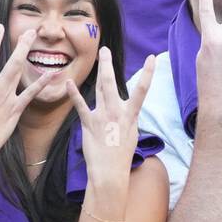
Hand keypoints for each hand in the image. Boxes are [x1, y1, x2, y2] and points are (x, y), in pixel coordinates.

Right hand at [0, 25, 49, 165]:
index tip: (0, 27)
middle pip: (11, 61)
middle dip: (21, 44)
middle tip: (29, 31)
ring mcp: (6, 98)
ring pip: (19, 71)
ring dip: (27, 54)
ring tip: (34, 40)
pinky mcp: (16, 109)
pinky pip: (30, 93)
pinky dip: (41, 83)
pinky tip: (50, 73)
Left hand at [67, 48, 155, 189]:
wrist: (110, 171)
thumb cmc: (122, 156)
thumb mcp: (131, 134)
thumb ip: (127, 118)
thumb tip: (126, 109)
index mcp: (131, 115)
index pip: (142, 90)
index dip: (149, 73)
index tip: (153, 58)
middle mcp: (117, 112)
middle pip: (112, 82)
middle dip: (108, 64)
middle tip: (105, 50)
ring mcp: (102, 116)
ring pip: (99, 88)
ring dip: (99, 71)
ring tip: (98, 57)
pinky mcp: (88, 123)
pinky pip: (80, 105)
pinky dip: (74, 94)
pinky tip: (69, 83)